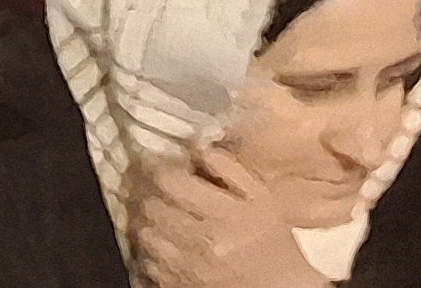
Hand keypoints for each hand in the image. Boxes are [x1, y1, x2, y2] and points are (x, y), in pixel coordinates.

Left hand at [130, 145, 326, 287]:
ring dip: (150, 224)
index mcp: (222, 213)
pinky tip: (168, 247)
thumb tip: (199, 146)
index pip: (170, 180)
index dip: (162, 169)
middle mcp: (201, 239)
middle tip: (161, 194)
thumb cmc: (274, 243)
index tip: (165, 168)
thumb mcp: (262, 199)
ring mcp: (188, 266)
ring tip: (162, 221)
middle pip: (152, 207)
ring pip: (146, 235)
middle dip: (154, 196)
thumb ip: (231, 168)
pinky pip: (149, 263)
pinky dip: (153, 253)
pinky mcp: (179, 285)